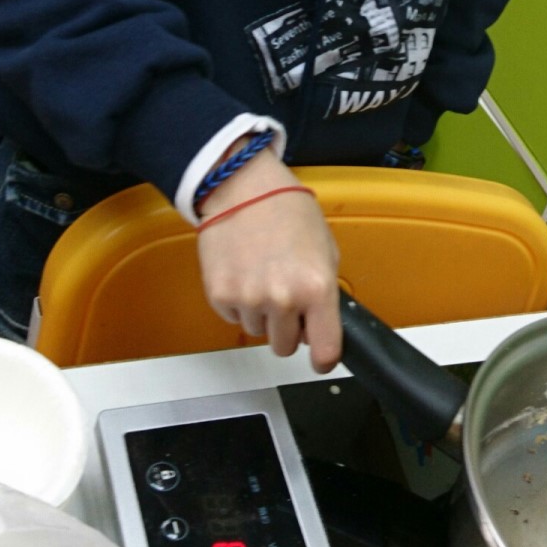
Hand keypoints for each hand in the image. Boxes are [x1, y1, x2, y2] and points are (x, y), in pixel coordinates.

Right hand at [196, 147, 342, 369]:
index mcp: (316, 288)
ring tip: (263, 275)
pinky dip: (239, 303)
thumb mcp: (325, 250)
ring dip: (262, 314)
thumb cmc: (287, 211)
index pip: (325, 351)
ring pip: (258, 333)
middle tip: (286, 298)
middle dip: (289, 329)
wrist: (243, 188)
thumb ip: (325, 293)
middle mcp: (283, 298)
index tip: (321, 358)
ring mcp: (248, 299)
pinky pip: (234, 318)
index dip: (323, 358)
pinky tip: (244, 272)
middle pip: (286, 347)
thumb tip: (321, 325)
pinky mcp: (220, 295)